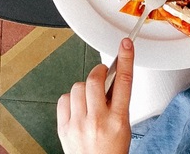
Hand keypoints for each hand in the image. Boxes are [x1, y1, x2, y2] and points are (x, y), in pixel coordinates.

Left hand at [57, 38, 133, 153]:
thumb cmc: (111, 151)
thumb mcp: (124, 127)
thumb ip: (118, 102)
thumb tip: (112, 78)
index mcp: (118, 120)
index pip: (124, 82)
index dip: (125, 59)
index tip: (125, 45)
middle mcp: (98, 121)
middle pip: (95, 79)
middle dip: (98, 72)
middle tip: (101, 75)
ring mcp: (79, 124)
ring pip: (77, 87)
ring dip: (85, 87)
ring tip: (90, 99)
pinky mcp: (64, 127)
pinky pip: (64, 99)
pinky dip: (71, 99)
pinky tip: (78, 107)